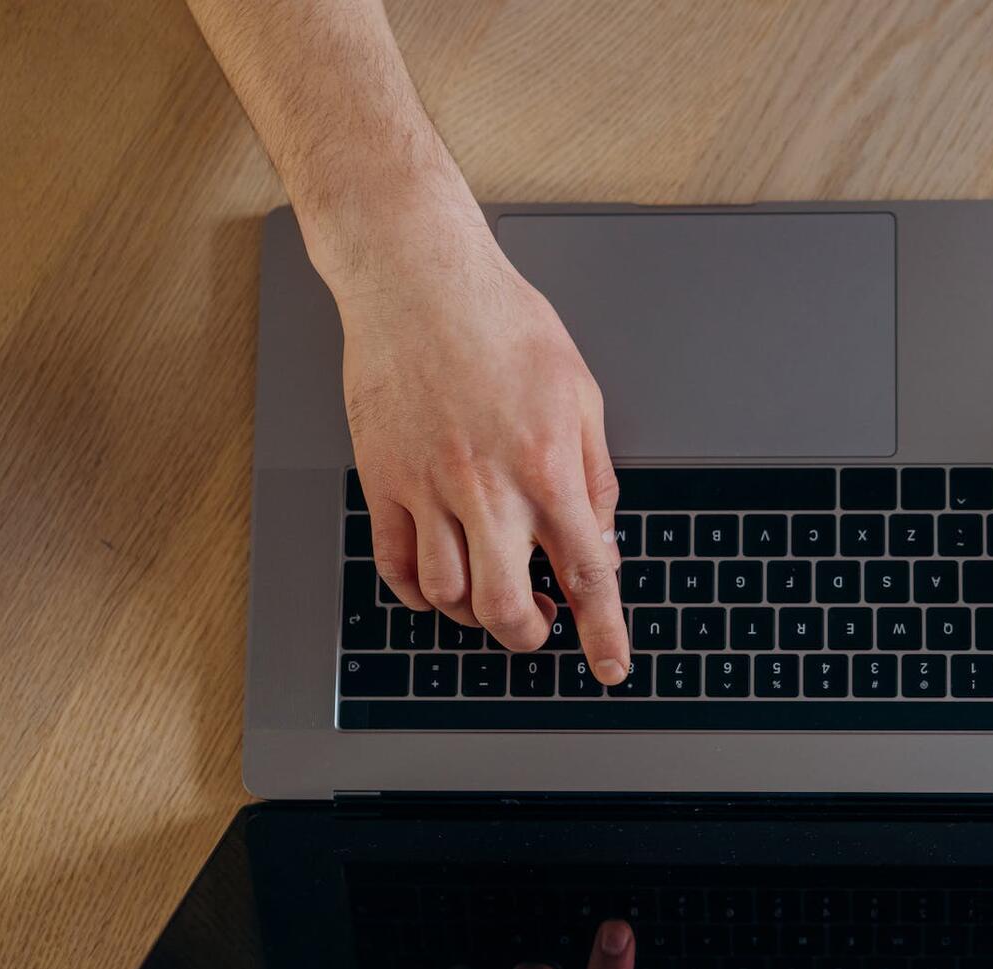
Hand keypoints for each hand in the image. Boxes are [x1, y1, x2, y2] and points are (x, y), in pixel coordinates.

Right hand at [333, 212, 627, 683]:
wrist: (418, 279)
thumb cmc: (502, 322)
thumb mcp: (581, 394)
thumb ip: (594, 477)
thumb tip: (603, 540)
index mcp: (548, 466)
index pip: (587, 573)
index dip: (603, 631)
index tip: (609, 667)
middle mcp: (488, 487)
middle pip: (505, 606)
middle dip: (529, 634)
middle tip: (541, 625)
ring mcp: (428, 487)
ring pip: (446, 596)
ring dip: (474, 614)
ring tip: (492, 596)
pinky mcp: (383, 479)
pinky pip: (395, 564)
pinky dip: (417, 593)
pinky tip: (438, 584)